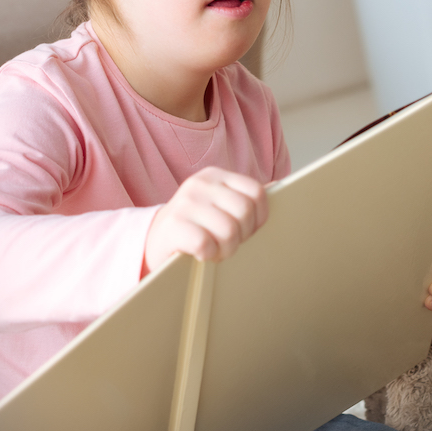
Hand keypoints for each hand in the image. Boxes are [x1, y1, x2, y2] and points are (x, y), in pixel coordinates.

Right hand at [144, 167, 268, 270]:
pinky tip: (199, 253)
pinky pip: (206, 243)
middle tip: (227, 243)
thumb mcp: (217, 205)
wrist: (152, 241)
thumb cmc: (192, 226)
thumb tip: (279, 188)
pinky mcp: (173, 225)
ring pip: (229, 230)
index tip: (246, 231)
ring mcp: (185, 203)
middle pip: (245, 212)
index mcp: (215, 176)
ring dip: (225, 249)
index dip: (259, 218)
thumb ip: (244, 197)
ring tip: (214, 250)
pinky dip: (208, 254)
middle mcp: (200, 184)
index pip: (257, 193)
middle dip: (242, 236)